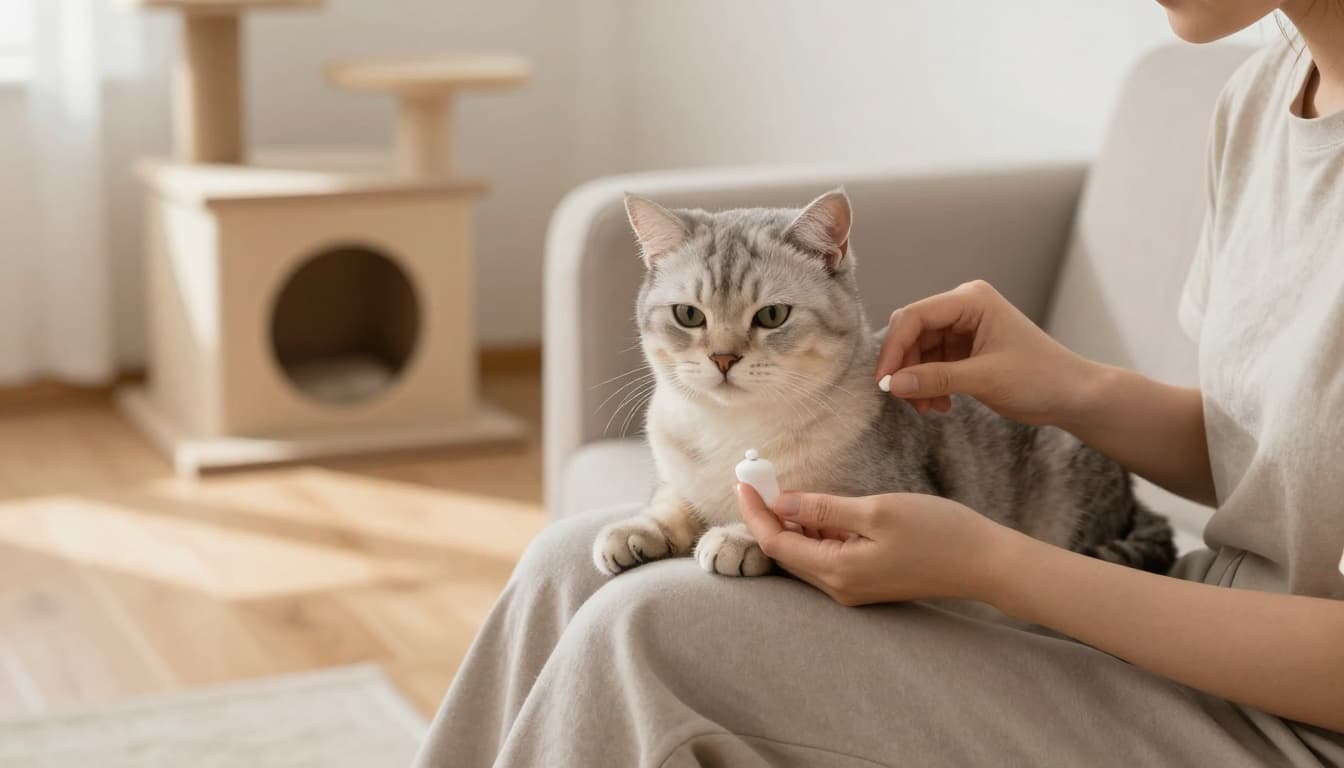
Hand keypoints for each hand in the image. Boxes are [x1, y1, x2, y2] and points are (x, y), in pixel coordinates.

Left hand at [737, 483, 1021, 605]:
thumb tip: (781, 502)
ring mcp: (854, 586)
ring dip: (793, 520)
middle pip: (787, 550)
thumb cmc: (937, 533)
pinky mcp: (868, 579)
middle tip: (759, 476)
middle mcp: (839, 587)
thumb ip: (823, 507)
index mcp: (837, 572)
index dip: (755, 512)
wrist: (986, 562)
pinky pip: (829, 554)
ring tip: (783, 484)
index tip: (743, 482)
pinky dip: (818, 529)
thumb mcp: (875, 511)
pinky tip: (819, 506)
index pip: (777, 543)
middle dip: (769, 513)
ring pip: (808, 551)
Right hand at [875, 280, 1096, 425]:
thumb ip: (936, 379)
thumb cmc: (1040, 378)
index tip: (884, 381)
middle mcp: (964, 308)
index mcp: (971, 300)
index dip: (894, 348)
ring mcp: (965, 328)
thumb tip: (893, 384)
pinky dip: (929, 384)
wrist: (1072, 396)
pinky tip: (939, 405)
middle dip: (906, 367)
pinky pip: (932, 363)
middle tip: (903, 398)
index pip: (915, 316)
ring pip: (919, 351)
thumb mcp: (985, 379)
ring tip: (927, 408)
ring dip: (917, 380)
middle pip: (913, 332)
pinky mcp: (966, 349)